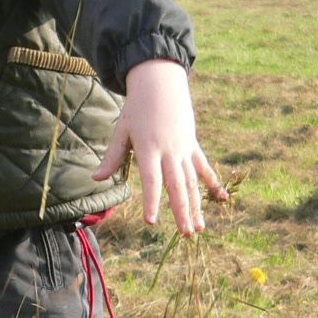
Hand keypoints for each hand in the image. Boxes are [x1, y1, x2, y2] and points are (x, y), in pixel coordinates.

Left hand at [91, 58, 226, 234]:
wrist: (160, 83)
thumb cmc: (136, 108)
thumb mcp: (122, 130)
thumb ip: (112, 157)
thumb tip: (96, 179)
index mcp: (149, 148)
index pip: (152, 181)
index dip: (152, 202)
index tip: (151, 222)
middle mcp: (169, 151)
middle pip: (177, 186)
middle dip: (182, 211)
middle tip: (185, 234)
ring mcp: (184, 149)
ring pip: (193, 181)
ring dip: (197, 205)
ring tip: (199, 228)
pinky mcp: (192, 145)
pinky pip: (203, 167)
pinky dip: (212, 183)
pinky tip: (221, 199)